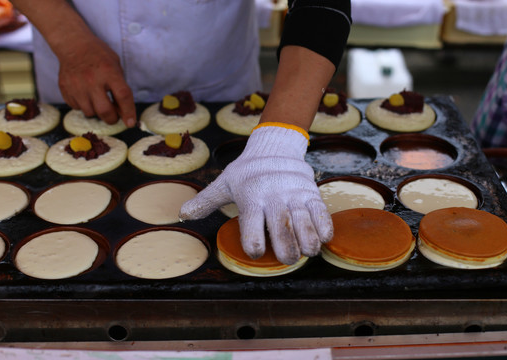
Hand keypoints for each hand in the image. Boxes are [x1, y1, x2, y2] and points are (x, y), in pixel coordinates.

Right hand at [57, 36, 135, 126]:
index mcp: (109, 71)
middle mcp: (92, 80)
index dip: (129, 112)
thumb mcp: (115, 66)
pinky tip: (86, 95)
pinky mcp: (65, 89)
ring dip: (97, 112)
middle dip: (112, 118)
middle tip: (114, 116)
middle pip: (105, 111)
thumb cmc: (99, 56)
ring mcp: (77, 85)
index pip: (123, 96)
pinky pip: (77, 108)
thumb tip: (124, 112)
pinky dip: (84, 106)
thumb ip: (120, 87)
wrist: (73, 44)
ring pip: (90, 112)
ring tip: (98, 101)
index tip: (131, 123)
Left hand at [180, 124, 332, 264]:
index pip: (252, 225)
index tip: (256, 252)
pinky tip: (322, 238)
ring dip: (308, 241)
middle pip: (282, 228)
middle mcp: (274, 197)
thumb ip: (206, 201)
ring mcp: (295, 194)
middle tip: (287, 259)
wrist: (274, 147)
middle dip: (287, 249)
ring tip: (307, 252)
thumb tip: (182, 214)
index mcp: (251, 198)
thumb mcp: (224, 183)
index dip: (254, 243)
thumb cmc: (247, 171)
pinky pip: (321, 212)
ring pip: (304, 222)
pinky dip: (324, 227)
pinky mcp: (311, 192)